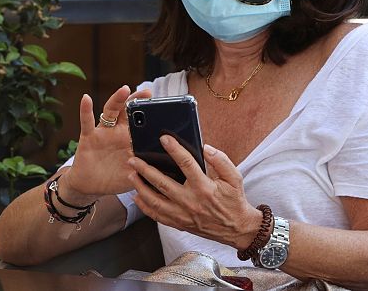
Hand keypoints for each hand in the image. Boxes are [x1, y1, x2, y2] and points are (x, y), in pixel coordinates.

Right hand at [63, 85, 152, 198]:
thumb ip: (148, 170)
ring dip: (117, 100)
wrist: (90, 186)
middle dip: (137, 101)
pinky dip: (85, 110)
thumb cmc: (114, 178)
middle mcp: (118, 132)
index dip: (151, 115)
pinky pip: (87, 122)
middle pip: (128, 112)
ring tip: (125, 89)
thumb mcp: (135, 175)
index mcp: (131, 140)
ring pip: (111, 112)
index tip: (163, 107)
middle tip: (147, 93)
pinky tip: (86, 98)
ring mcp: (104, 132)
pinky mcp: (89, 137)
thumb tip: (172, 171)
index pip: (142, 123)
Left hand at [127, 135, 262, 249]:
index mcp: (205, 188)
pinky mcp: (179, 223)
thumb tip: (206, 148)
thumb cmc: (234, 201)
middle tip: (133, 159)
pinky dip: (145, 206)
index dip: (174, 149)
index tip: (164, 138)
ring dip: (140, 187)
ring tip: (131, 175)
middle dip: (146, 169)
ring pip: (155, 201)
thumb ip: (221, 161)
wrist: (236, 228)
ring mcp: (183, 215)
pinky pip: (157, 216)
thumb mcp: (235, 178)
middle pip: (163, 183)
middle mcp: (191, 202)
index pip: (186, 164)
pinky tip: (137, 196)